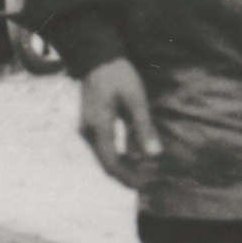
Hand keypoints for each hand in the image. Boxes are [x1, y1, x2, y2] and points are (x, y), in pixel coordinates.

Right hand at [79, 58, 163, 187]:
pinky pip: (104, 148)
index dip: (129, 178)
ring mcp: (87, 130)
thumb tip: (154, 155)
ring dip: (124, 166)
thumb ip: (143, 128)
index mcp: (98, 128)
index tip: (146, 185)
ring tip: (146, 170)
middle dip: (128, 176)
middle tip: (150, 181)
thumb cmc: (117, 75)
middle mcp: (88, 133)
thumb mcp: (135, 100)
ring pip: (105, 158)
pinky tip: (136, 155)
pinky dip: (119, 155)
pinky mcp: (91, 126)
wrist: (96, 57)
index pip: (112, 164)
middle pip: (107, 165)